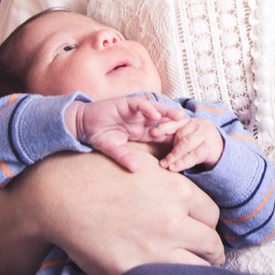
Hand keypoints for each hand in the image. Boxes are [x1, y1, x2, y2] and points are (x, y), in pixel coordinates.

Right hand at [21, 148, 223, 274]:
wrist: (61, 195)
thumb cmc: (99, 170)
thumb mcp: (141, 155)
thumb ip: (169, 158)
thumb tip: (187, 156)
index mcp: (179, 191)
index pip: (212, 215)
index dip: (207, 224)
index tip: (201, 230)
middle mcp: (173, 221)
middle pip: (211, 243)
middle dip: (210, 249)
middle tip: (203, 254)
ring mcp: (155, 248)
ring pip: (198, 267)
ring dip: (198, 268)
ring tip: (193, 269)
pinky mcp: (134, 270)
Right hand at [70, 97, 187, 171]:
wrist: (83, 123)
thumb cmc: (99, 136)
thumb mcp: (114, 150)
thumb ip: (125, 157)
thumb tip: (136, 170)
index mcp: (140, 131)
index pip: (159, 134)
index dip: (171, 138)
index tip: (185, 144)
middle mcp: (140, 120)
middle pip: (162, 121)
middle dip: (175, 124)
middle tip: (190, 129)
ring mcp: (134, 111)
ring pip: (155, 110)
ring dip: (167, 113)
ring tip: (179, 118)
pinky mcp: (126, 103)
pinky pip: (140, 105)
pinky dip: (148, 109)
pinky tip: (155, 115)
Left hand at [152, 117, 225, 171]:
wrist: (221, 149)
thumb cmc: (198, 143)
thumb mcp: (187, 136)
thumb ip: (173, 137)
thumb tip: (150, 138)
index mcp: (190, 121)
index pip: (175, 123)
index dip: (163, 127)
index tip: (152, 132)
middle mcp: (199, 125)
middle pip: (181, 135)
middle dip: (170, 148)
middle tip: (160, 159)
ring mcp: (205, 135)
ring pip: (186, 145)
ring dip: (174, 156)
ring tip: (165, 165)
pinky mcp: (210, 147)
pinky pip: (194, 156)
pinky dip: (182, 163)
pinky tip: (174, 168)